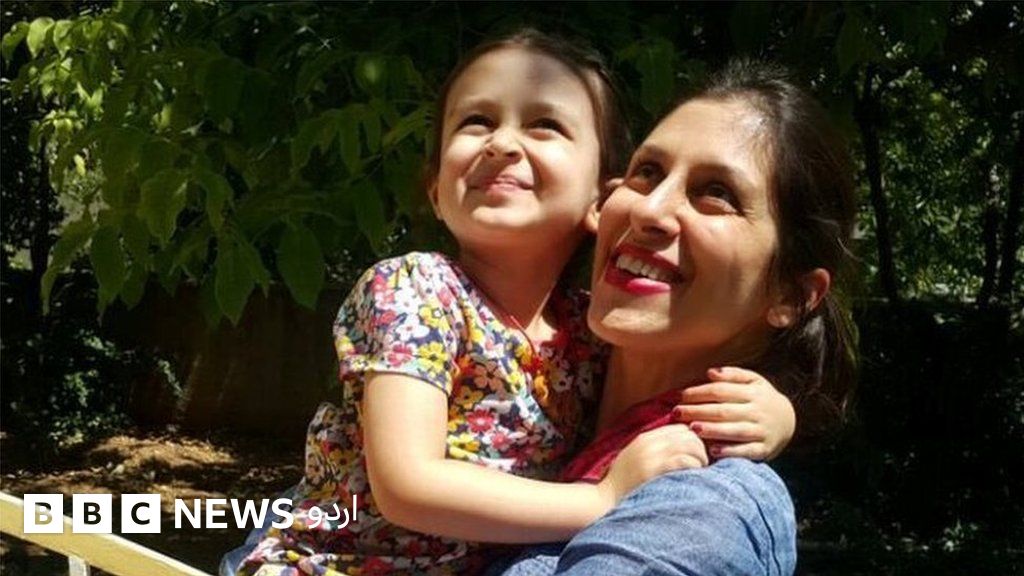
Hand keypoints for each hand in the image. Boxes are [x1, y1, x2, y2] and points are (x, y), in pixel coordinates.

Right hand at [598, 424, 707, 505]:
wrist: (605, 499)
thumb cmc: (622, 484)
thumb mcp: (634, 457)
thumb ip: (653, 449)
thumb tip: (679, 447)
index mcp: (645, 437)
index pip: (679, 428)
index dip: (692, 439)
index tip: (695, 455)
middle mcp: (649, 442)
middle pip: (688, 434)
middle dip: (700, 448)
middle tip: (703, 464)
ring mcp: (652, 455)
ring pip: (690, 445)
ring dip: (701, 457)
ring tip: (701, 471)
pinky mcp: (655, 469)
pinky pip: (685, 460)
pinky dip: (695, 467)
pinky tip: (695, 477)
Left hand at [673, 367, 795, 460]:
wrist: (788, 422)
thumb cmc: (761, 398)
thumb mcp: (754, 381)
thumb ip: (733, 375)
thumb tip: (710, 372)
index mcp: (753, 392)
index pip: (722, 391)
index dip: (699, 392)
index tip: (679, 396)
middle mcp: (758, 411)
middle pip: (724, 411)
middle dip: (699, 411)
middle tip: (677, 413)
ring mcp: (762, 431)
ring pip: (735, 430)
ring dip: (713, 430)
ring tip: (693, 429)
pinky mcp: (764, 449)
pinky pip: (746, 451)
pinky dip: (730, 451)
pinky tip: (713, 450)